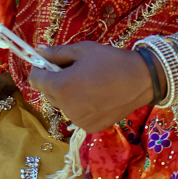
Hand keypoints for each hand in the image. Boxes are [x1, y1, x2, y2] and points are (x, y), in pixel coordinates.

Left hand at [29, 41, 153, 132]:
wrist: (141, 80)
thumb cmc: (110, 61)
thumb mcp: (82, 50)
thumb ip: (57, 53)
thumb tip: (38, 50)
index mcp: (62, 86)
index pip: (36, 80)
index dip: (40, 70)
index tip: (49, 63)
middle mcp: (66, 107)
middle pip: (48, 93)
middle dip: (54, 81)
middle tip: (73, 70)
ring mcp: (78, 120)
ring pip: (62, 105)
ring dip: (67, 95)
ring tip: (87, 83)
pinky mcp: (89, 128)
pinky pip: (76, 115)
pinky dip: (80, 106)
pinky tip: (95, 96)